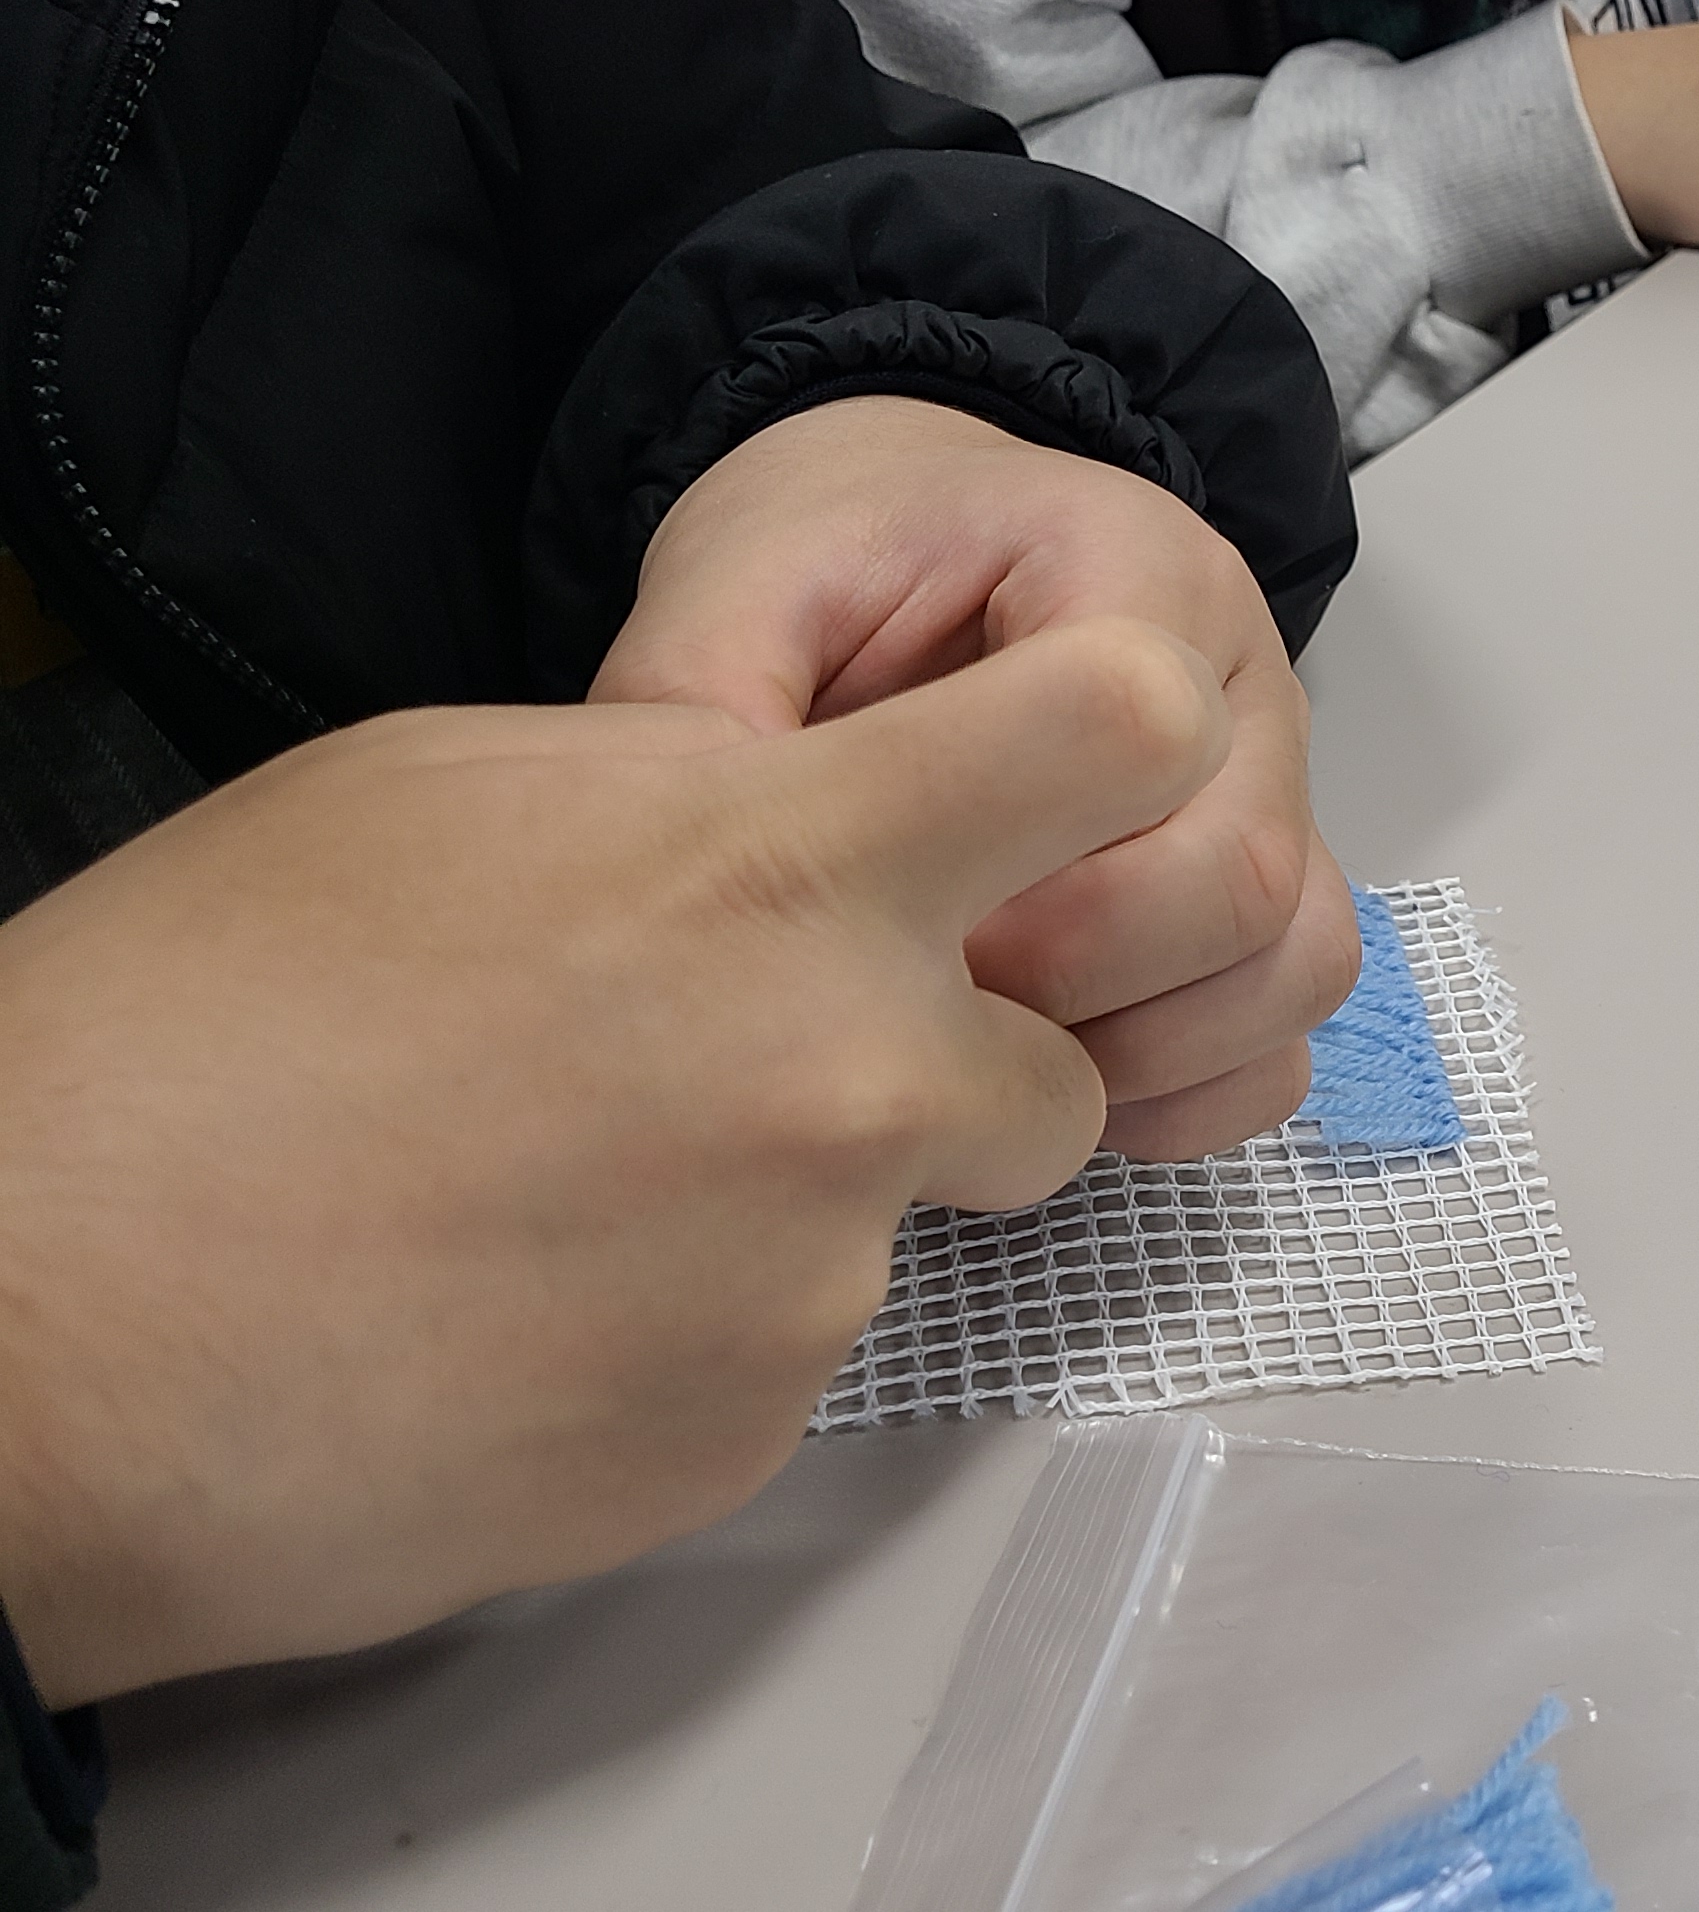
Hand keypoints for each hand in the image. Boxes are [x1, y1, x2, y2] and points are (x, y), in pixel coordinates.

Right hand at [0, 619, 1226, 1704]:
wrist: (39, 1335)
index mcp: (786, 862)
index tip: (1078, 787)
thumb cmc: (186, 1037)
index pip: (1123, 734)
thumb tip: (785, 797)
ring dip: (804, 1205)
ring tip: (575, 1194)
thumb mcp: (441, 790)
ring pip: (912, 1219)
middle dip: (949, 1066)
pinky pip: (790, 1356)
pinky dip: (695, 1333)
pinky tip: (529, 1308)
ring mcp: (814, 1272)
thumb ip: (687, 789)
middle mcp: (856, 1068)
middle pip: (1061, 1058)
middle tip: (741, 1069)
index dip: (1122, 748)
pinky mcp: (752, 1434)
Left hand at [593, 398, 1357, 1162]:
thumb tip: (687, 868)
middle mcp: (1244, 680)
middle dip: (1073, 989)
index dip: (1023, 870)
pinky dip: (1187, 1094)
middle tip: (922, 1008)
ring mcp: (1277, 796)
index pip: (1151, 739)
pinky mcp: (1271, 898)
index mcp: (1132, 568)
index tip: (898, 909)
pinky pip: (1285, 1037)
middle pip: (1241, 883)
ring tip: (988, 1062)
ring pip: (1293, 968)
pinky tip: (1059, 1092)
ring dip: (1143, 1057)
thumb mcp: (743, 578)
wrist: (918, 545)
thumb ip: (705, 687)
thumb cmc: (845, 566)